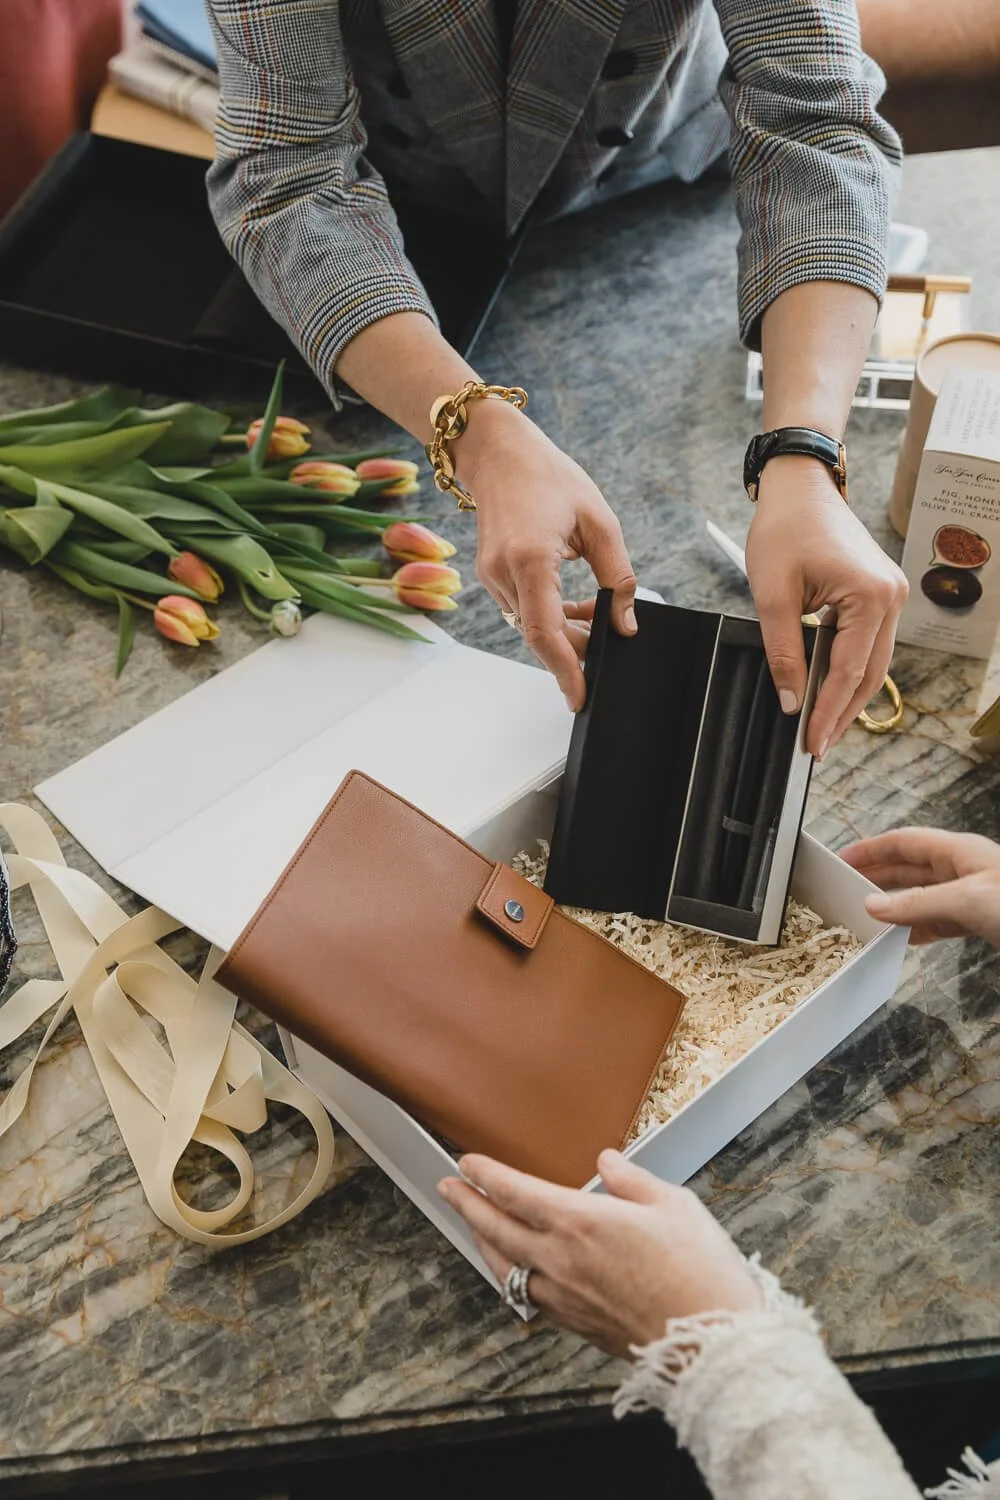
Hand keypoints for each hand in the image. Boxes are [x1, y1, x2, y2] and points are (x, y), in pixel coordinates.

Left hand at [437, 1150, 760, 1357]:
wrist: (712, 1343)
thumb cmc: (700, 1271)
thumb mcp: (673, 1204)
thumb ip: (631, 1180)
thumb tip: (606, 1162)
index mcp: (580, 1222)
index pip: (515, 1192)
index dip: (485, 1175)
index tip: (466, 1162)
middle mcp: (561, 1260)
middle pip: (495, 1228)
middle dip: (466, 1204)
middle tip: (447, 1187)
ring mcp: (564, 1296)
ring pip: (503, 1266)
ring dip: (481, 1241)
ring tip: (472, 1225)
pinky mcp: (576, 1324)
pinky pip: (526, 1296)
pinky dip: (510, 1276)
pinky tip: (514, 1272)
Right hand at [465, 410, 636, 709]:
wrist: (499, 453)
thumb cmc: (547, 477)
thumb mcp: (600, 522)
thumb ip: (617, 576)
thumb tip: (625, 622)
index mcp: (530, 557)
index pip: (545, 632)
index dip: (565, 669)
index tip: (579, 696)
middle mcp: (503, 572)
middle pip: (539, 637)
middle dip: (575, 649)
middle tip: (606, 639)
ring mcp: (491, 576)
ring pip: (531, 627)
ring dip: (565, 631)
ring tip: (594, 612)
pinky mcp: (490, 575)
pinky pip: (522, 610)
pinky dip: (549, 616)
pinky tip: (572, 603)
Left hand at [744, 457, 907, 758]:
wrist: (799, 486)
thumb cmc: (784, 528)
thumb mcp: (772, 596)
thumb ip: (783, 653)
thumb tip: (792, 701)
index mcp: (870, 596)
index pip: (848, 672)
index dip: (828, 713)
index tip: (810, 744)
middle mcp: (892, 597)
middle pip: (870, 675)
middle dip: (842, 714)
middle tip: (818, 748)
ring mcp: (891, 594)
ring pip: (873, 663)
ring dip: (848, 697)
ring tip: (823, 729)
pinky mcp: (880, 593)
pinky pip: (869, 644)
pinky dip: (850, 670)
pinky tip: (829, 693)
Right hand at [841, 827, 999, 945]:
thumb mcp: (967, 900)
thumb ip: (918, 903)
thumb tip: (874, 904)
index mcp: (958, 852)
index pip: (903, 843)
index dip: (871, 849)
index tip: (844, 858)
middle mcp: (962, 871)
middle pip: (909, 869)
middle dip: (877, 876)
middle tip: (848, 886)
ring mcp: (970, 897)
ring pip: (921, 898)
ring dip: (895, 906)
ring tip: (868, 915)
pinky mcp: (978, 922)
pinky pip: (937, 922)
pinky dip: (916, 929)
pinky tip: (902, 937)